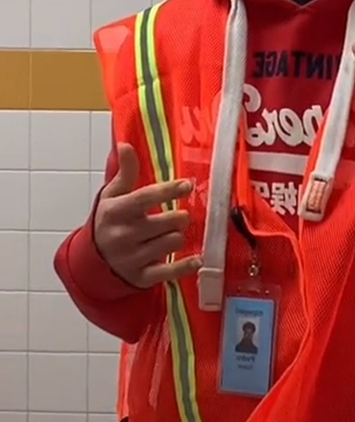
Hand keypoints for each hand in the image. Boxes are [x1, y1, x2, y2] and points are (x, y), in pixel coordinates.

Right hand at [94, 143, 201, 288]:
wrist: (92, 260)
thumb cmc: (109, 221)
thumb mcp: (112, 196)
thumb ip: (124, 172)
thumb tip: (125, 145)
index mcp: (115, 212)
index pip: (145, 198)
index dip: (169, 190)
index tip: (187, 184)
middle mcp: (122, 235)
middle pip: (168, 222)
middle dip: (179, 217)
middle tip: (179, 216)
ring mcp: (131, 258)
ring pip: (174, 242)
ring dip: (178, 236)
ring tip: (172, 234)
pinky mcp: (140, 277)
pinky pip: (171, 272)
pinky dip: (186, 265)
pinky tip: (196, 259)